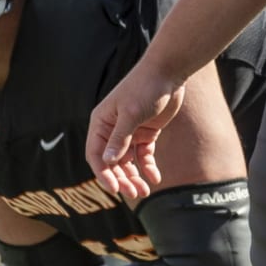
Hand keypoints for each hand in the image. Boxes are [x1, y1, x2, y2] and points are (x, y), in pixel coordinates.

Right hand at [87, 68, 185, 197]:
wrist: (169, 72)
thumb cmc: (145, 88)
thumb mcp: (132, 114)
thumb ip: (120, 138)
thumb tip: (107, 162)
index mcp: (101, 123)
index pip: (96, 155)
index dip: (103, 173)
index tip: (114, 189)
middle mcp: (112, 129)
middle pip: (113, 162)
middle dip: (122, 179)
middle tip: (135, 193)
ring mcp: (130, 132)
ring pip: (128, 161)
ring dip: (134, 176)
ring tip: (144, 191)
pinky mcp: (146, 132)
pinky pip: (144, 155)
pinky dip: (148, 167)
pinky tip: (155, 178)